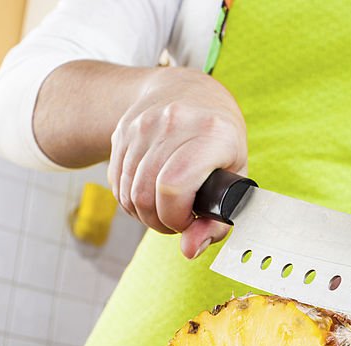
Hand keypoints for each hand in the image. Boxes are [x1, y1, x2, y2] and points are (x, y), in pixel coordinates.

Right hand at [108, 67, 246, 258]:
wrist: (187, 90)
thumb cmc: (219, 140)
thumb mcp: (234, 177)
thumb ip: (217, 222)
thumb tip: (189, 251)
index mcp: (211, 133)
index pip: (174, 187)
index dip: (177, 217)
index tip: (188, 220)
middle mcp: (174, 122)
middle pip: (146, 195)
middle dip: (159, 221)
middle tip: (175, 220)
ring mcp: (143, 124)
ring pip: (128, 193)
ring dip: (143, 214)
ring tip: (163, 209)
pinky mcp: (122, 130)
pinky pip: (116, 183)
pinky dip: (130, 200)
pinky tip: (148, 194)